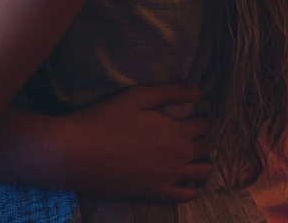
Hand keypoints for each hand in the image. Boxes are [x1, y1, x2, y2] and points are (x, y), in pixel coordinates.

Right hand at [53, 84, 211, 202]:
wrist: (79, 155)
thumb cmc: (105, 120)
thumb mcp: (137, 96)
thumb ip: (170, 92)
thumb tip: (198, 91)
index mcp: (177, 131)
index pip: (207, 125)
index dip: (206, 117)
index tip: (200, 114)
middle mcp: (180, 157)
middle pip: (208, 147)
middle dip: (207, 136)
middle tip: (196, 131)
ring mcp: (170, 179)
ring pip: (203, 172)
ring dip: (202, 160)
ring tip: (191, 153)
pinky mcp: (157, 195)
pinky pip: (188, 195)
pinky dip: (191, 186)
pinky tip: (181, 177)